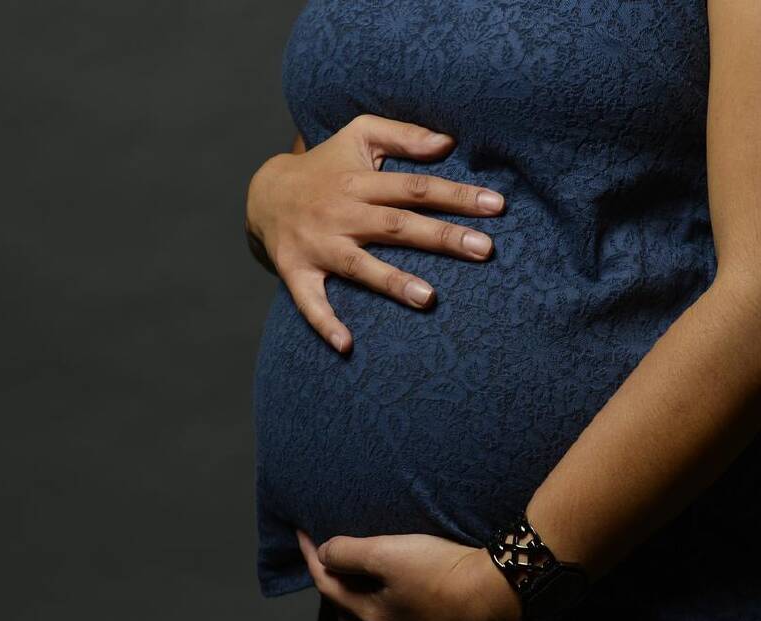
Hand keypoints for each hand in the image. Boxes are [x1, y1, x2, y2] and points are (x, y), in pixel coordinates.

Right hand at [245, 114, 505, 352]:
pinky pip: (310, 301)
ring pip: (360, 266)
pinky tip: (346, 344)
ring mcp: (319, 245)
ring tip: (429, 299)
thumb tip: (448, 141)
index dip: (456, 195)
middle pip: (397, 226)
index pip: (416, 188)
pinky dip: (325, 322)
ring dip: (393, 282)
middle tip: (485, 249)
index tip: (496, 206)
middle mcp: (342, 214)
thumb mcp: (359, 135)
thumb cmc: (325, 165)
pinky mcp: (296, 271)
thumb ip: (403, 135)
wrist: (264, 193)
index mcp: (361, 182)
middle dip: (441, 237)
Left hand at [296, 529, 539, 620]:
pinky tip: (413, 618)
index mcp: (373, 616)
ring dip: (369, 612)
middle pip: (351, 615)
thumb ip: (350, 552)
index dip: (311, 556)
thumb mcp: (390, 552)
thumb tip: (323, 553)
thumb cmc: (444, 571)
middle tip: (332, 564)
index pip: (327, 584)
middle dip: (336, 589)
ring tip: (368, 592)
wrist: (505, 598)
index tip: (301, 532)